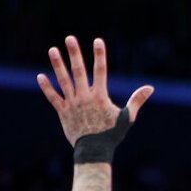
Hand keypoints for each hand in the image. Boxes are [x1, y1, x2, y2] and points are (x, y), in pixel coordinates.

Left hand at [37, 36, 152, 145]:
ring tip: (53, 50)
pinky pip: (53, 97)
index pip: (101, 71)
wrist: (94, 151)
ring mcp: (72, 103)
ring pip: (64, 80)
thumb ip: (137, 100)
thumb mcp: (127, 117)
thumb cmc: (112, 134)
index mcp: (100, 96)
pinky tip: (40, 76)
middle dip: (74, 54)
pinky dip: (47, 87)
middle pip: (79, 71)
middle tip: (70, 39)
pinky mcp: (63, 112)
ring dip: (58, 65)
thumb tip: (150, 88)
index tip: (97, 41)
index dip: (100, 55)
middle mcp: (84, 97)